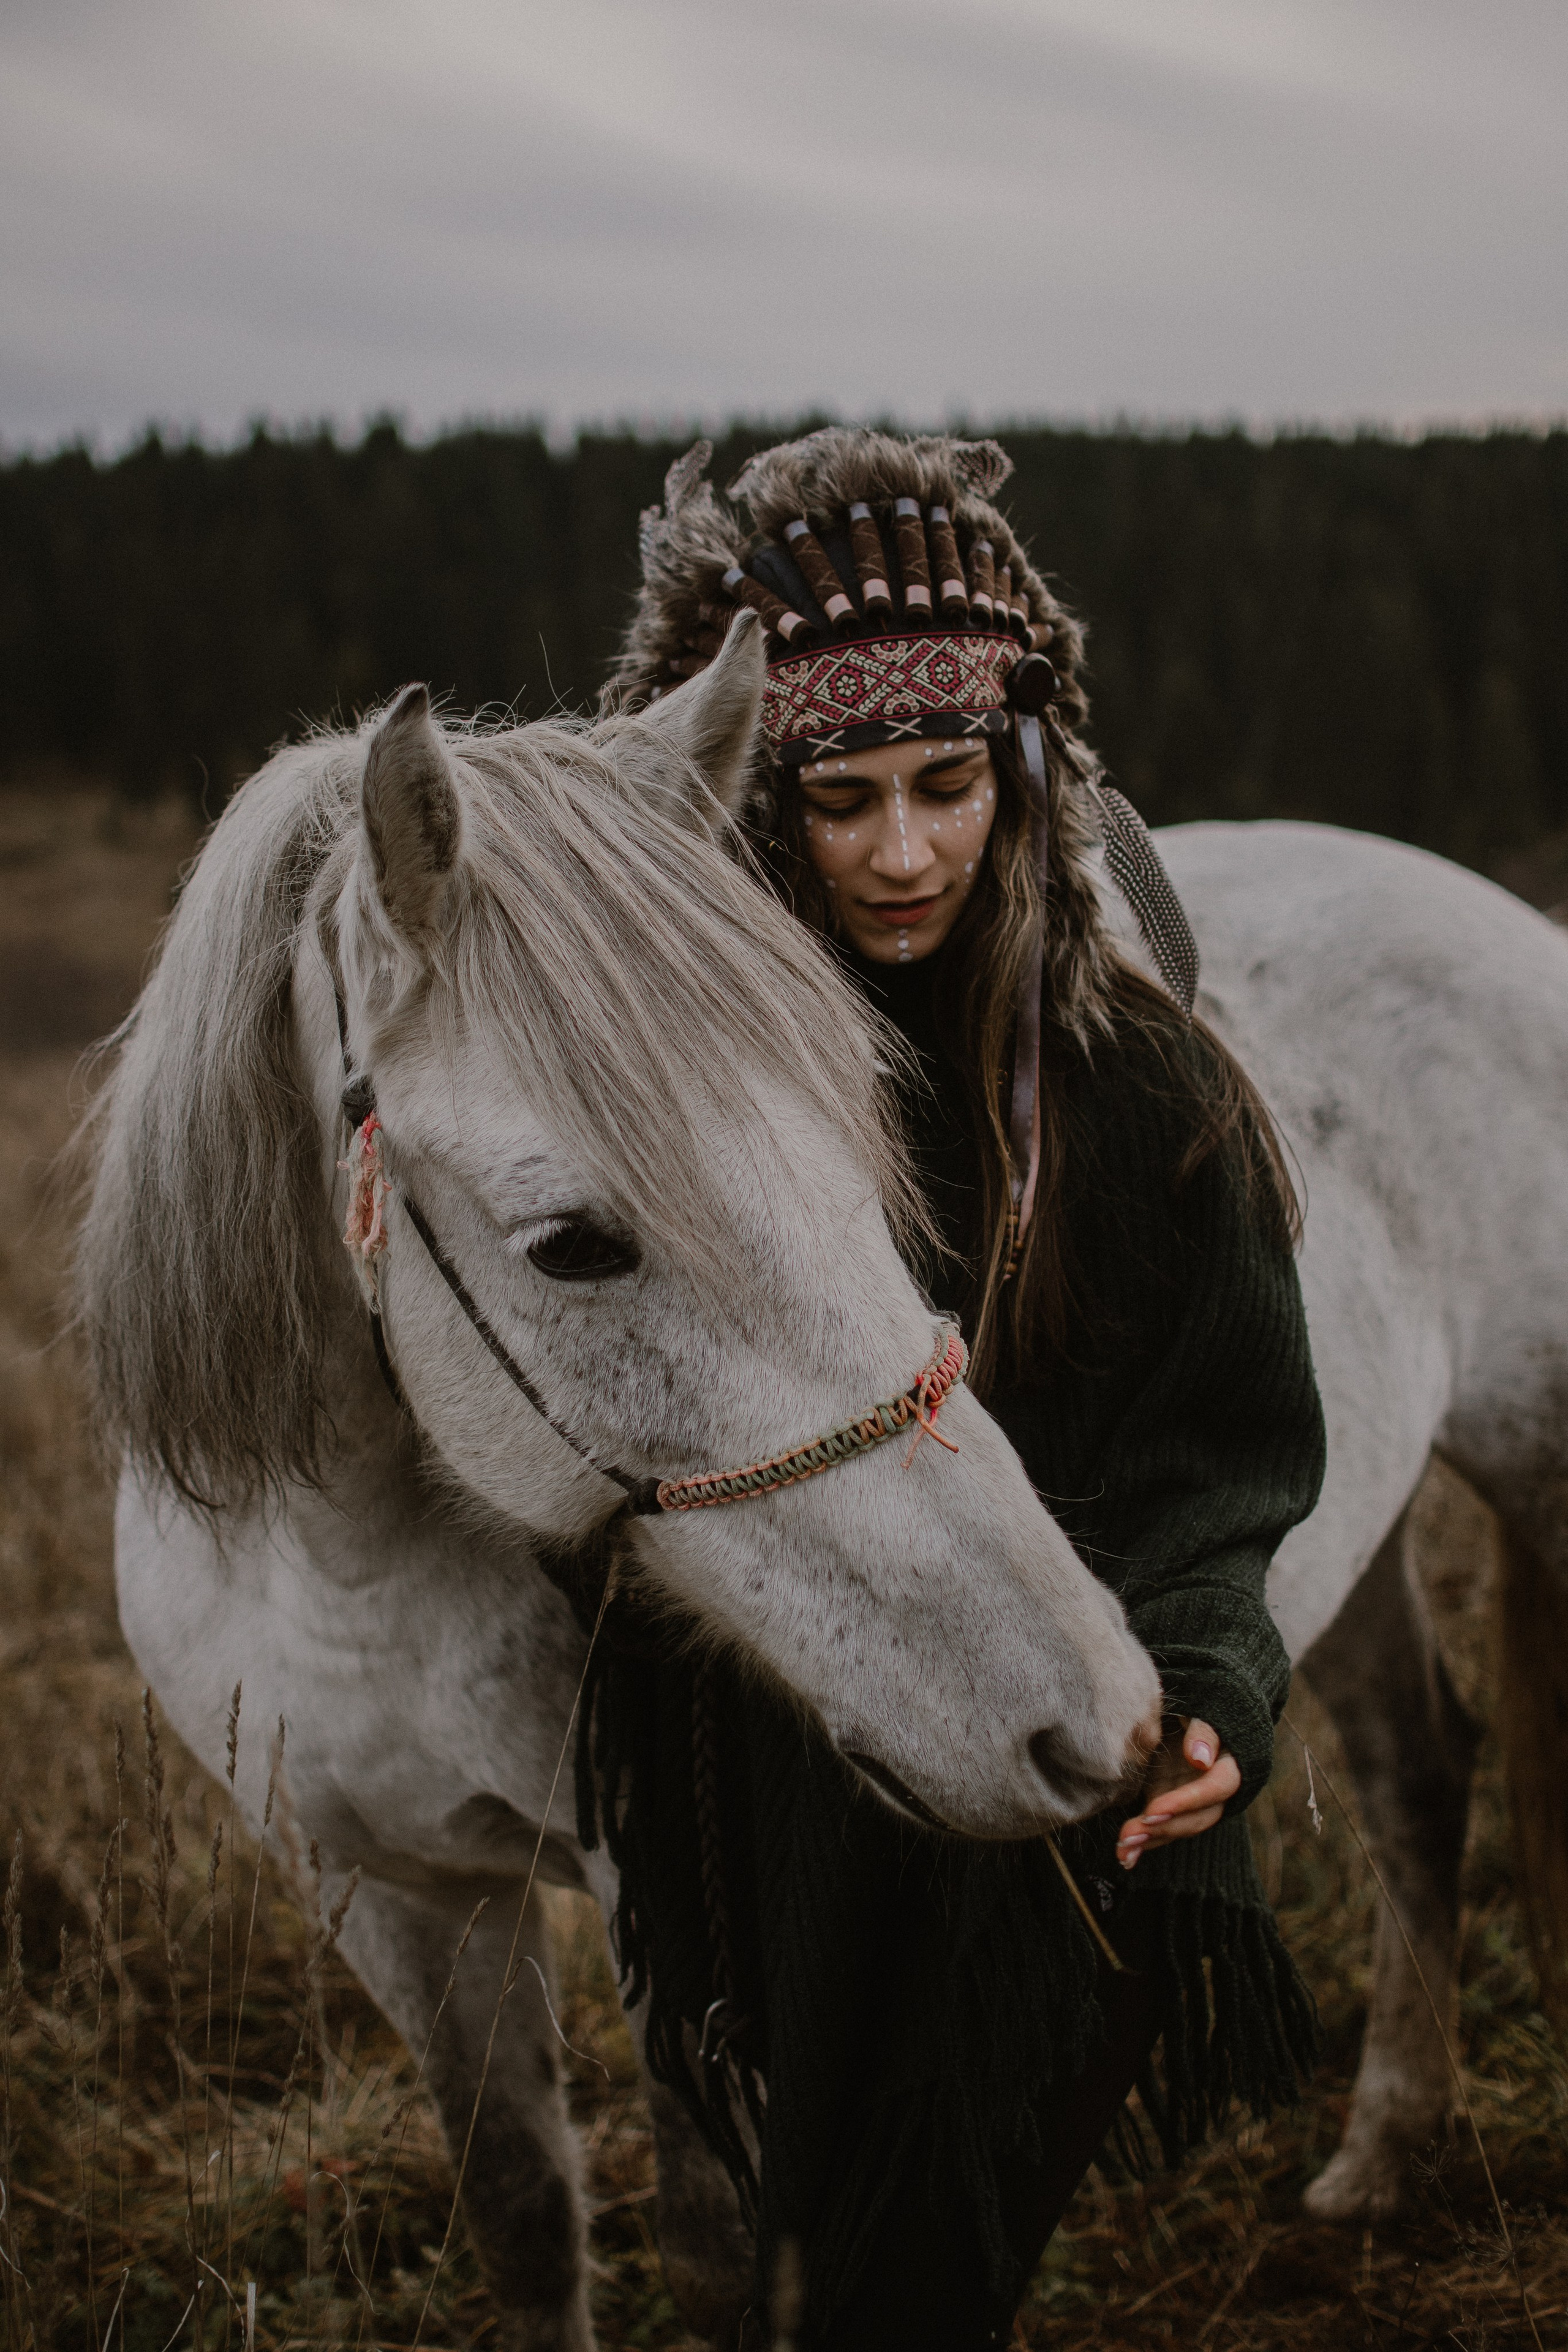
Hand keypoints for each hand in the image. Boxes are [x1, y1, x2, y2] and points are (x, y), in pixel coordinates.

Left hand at [1115, 1718, 1239, 1869]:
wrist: (1187, 1709)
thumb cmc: (1197, 1702)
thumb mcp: (1202, 1708)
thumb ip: (1203, 1730)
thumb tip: (1201, 1759)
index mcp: (1229, 1763)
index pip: (1215, 1788)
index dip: (1187, 1801)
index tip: (1154, 1809)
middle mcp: (1214, 1789)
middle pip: (1198, 1816)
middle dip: (1164, 1828)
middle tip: (1129, 1836)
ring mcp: (1193, 1799)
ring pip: (1180, 1827)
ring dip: (1151, 1841)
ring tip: (1122, 1852)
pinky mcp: (1173, 1804)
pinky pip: (1164, 1828)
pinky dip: (1145, 1843)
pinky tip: (1124, 1857)